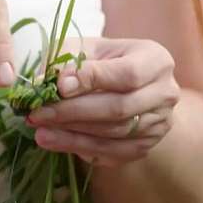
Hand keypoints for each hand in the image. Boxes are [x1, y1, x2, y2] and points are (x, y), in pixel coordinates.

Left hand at [27, 38, 179, 166]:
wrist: (133, 88)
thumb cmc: (106, 62)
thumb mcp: (89, 49)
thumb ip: (69, 60)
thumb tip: (47, 81)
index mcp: (156, 61)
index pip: (127, 74)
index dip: (92, 80)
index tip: (58, 87)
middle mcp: (165, 94)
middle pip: (118, 108)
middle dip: (73, 112)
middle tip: (38, 113)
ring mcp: (158, 124)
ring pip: (112, 134)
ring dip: (72, 133)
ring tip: (39, 128)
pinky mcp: (145, 146)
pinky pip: (110, 152)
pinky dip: (78, 147)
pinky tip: (53, 141)